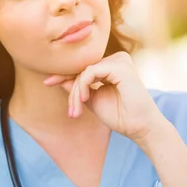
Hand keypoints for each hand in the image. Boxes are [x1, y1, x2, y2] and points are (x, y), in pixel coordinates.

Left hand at [43, 51, 168, 145]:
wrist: (139, 127)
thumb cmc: (120, 116)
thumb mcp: (93, 100)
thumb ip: (79, 89)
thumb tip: (60, 79)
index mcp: (113, 66)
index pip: (84, 68)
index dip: (64, 74)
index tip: (47, 82)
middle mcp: (117, 59)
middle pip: (82, 69)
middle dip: (72, 90)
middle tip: (72, 111)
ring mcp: (119, 61)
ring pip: (84, 71)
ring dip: (77, 91)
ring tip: (77, 110)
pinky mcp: (119, 66)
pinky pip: (90, 72)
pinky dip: (83, 86)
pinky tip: (85, 100)